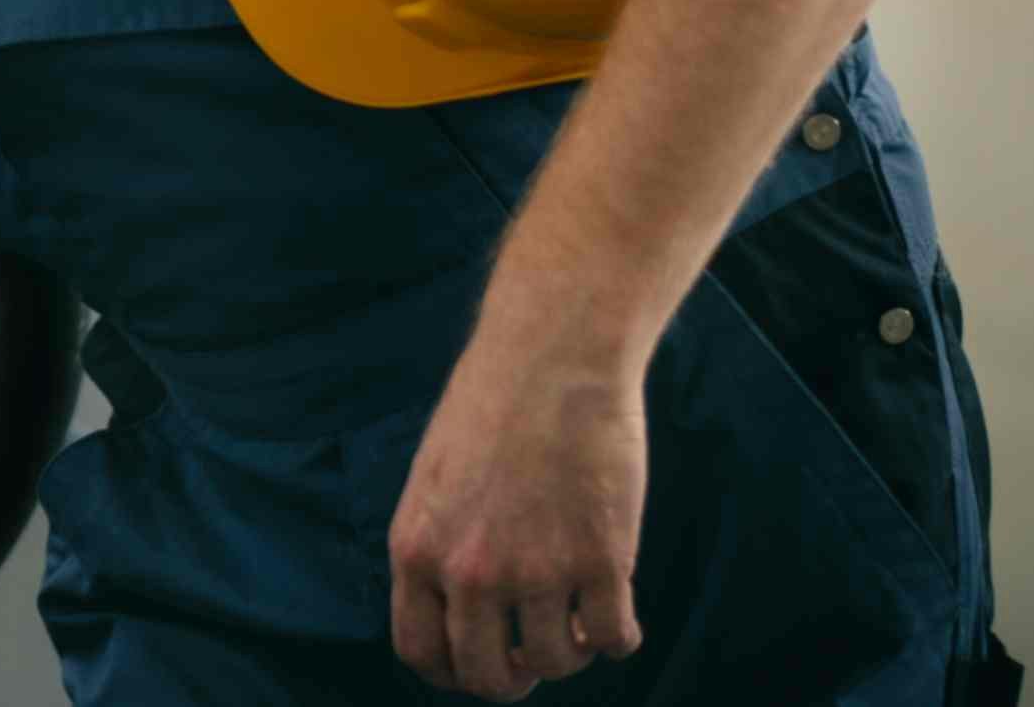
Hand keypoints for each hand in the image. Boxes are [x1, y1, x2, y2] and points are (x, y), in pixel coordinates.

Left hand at [388, 337, 649, 698]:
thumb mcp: (434, 481)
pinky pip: (612, 639)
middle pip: (488, 675)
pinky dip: (617, 636)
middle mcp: (469, 572)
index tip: (480, 662)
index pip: (421, 653)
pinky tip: (616, 608)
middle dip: (514, 678)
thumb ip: (438, 549)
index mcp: (416, 549)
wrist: (551, 359)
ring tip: (575, 612)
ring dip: (569, 650)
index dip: (453, 672)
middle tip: (534, 656)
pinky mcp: (601, 561)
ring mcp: (536, 571)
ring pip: (556, 662)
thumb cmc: (491, 407)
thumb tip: (457, 615)